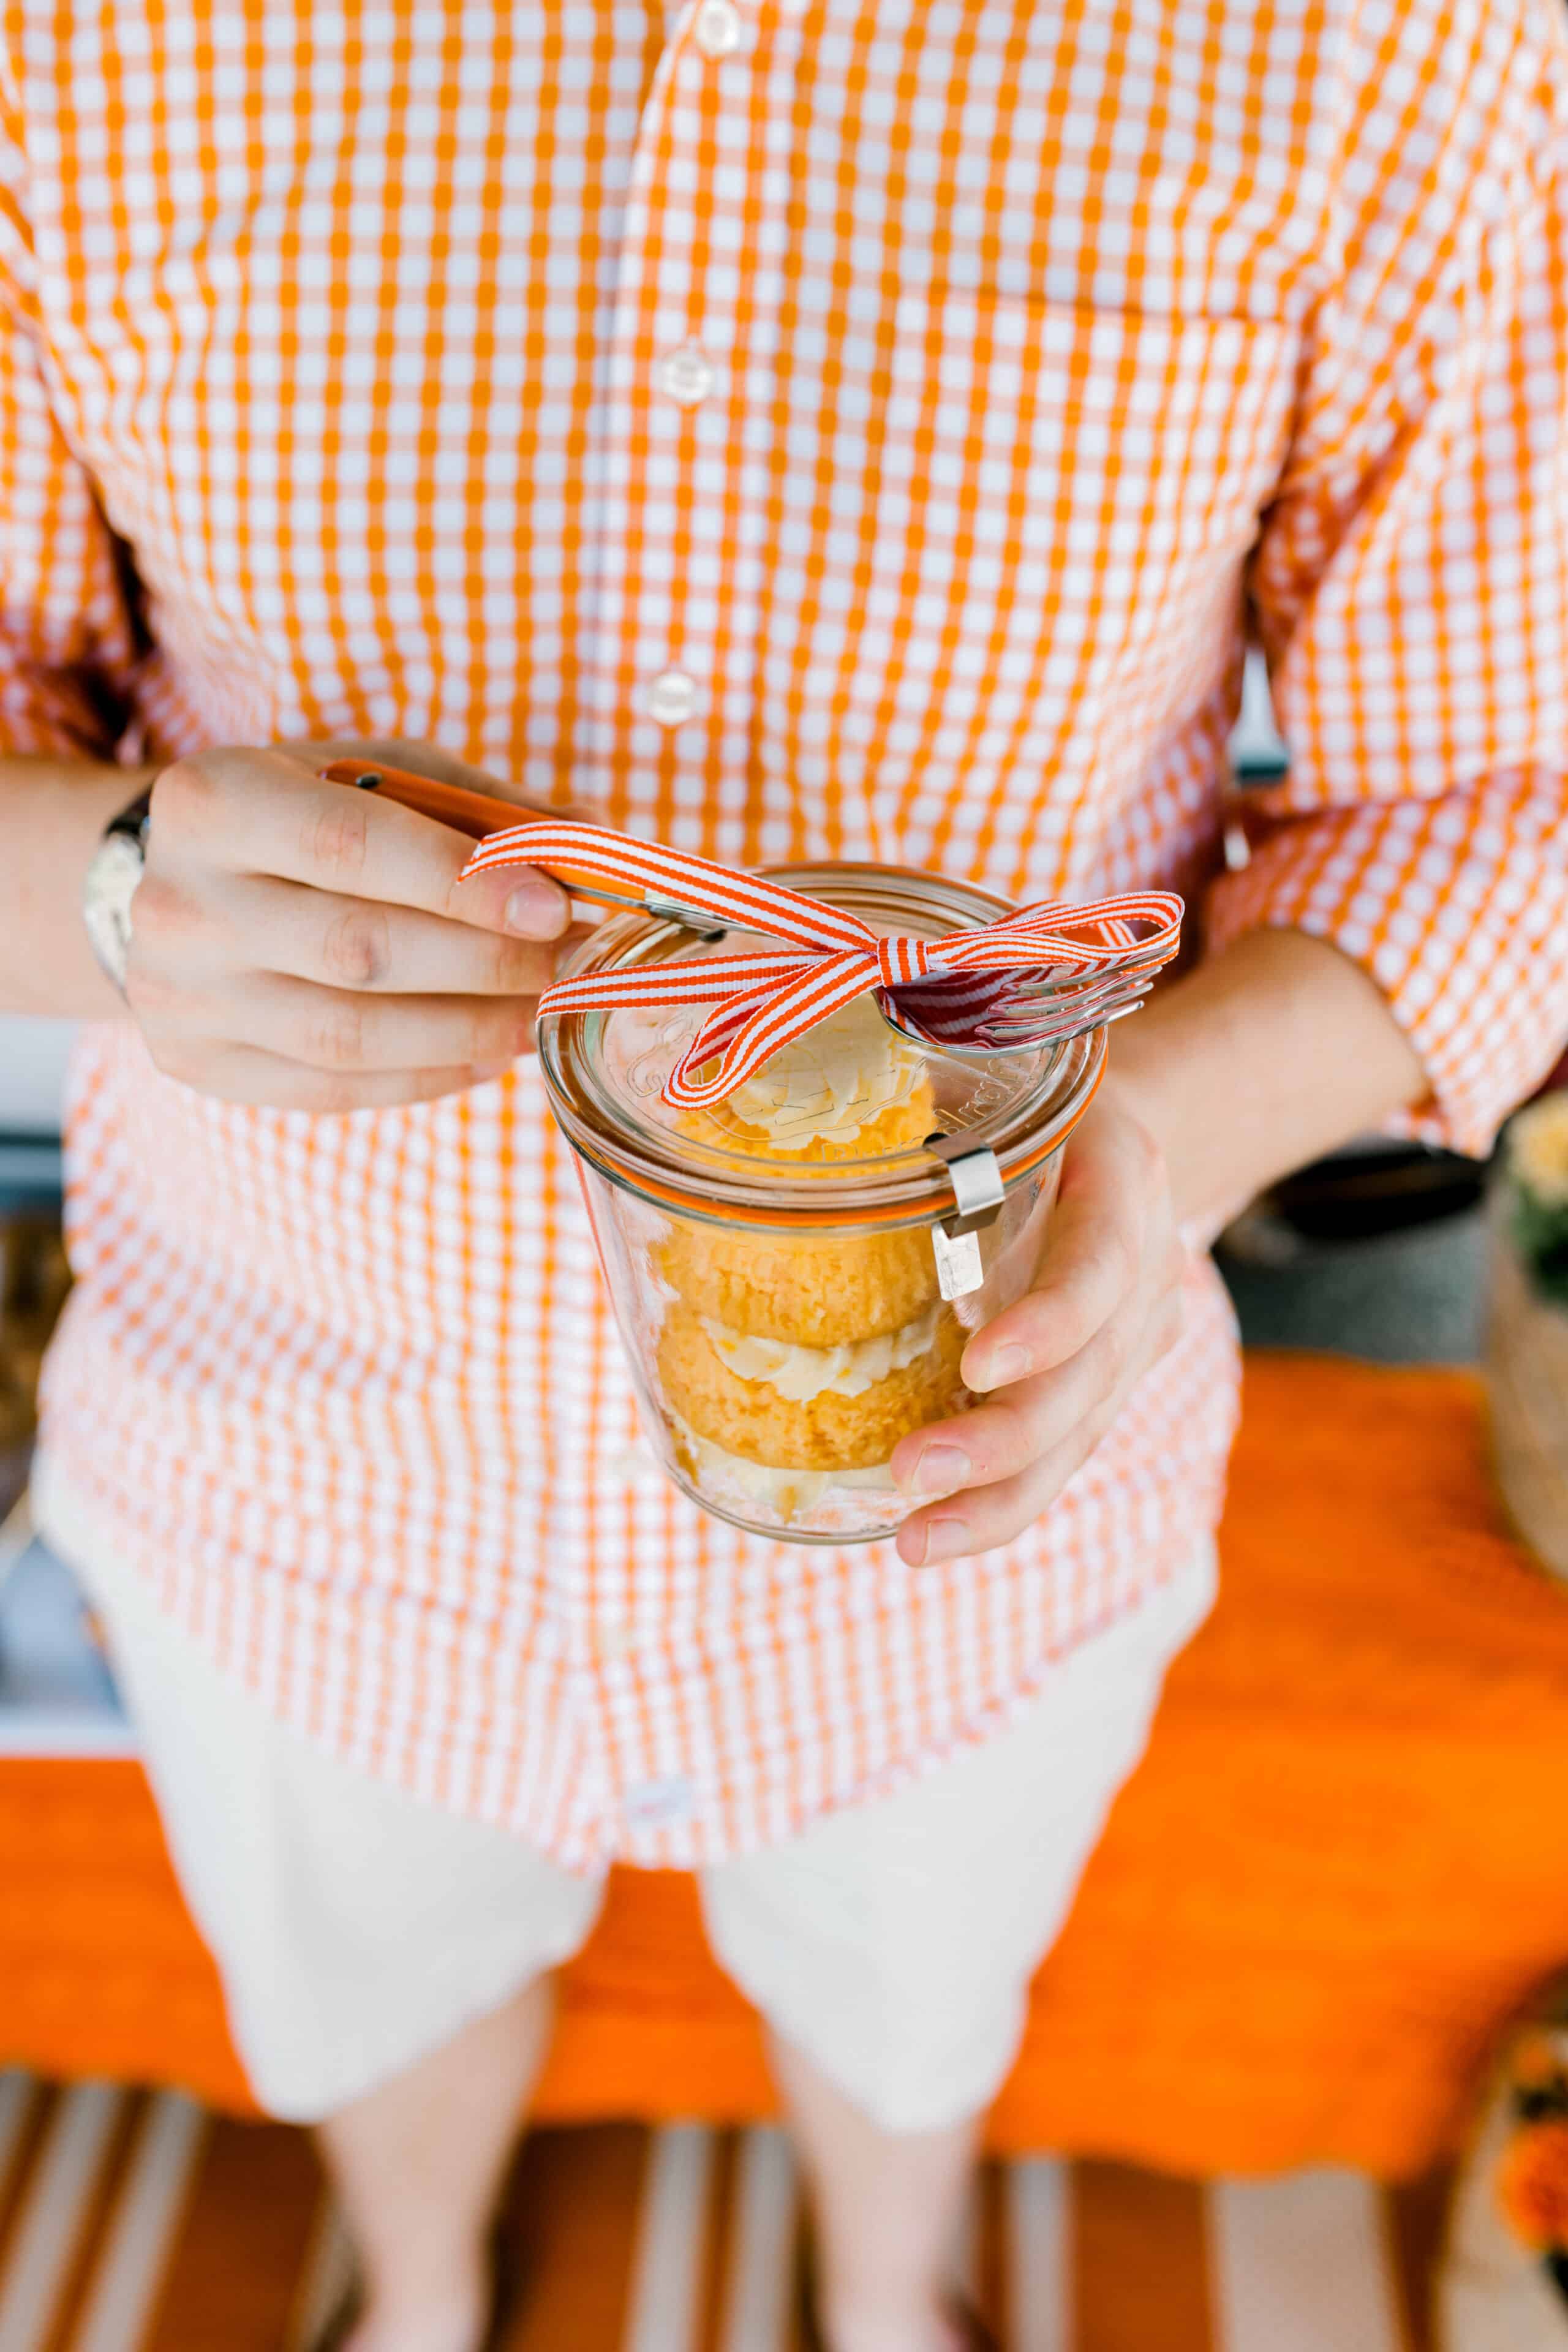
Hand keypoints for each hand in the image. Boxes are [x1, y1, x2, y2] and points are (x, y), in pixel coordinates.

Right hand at [124, 739, 574, 1109]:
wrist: (175, 883)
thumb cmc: (302, 816)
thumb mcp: (374, 774)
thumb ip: (480, 808)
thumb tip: (595, 847)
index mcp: (214, 800)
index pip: (351, 845)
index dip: (461, 882)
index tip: (556, 908)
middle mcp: (180, 902)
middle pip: (357, 950)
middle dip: (487, 963)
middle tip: (574, 965)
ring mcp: (180, 995)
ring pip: (348, 1035)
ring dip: (470, 1030)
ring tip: (545, 1013)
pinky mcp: (196, 1063)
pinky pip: (332, 1089)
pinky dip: (427, 1075)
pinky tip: (489, 1052)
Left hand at [891, 1082, 1186, 1565]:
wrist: (1123, 1132)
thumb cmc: (1024, 1093)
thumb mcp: (983, 1067)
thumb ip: (911, 1083)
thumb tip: (787, 1096)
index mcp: (1124, 1178)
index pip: (1100, 1265)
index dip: (1048, 1323)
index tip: (976, 1365)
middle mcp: (1146, 1271)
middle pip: (1089, 1377)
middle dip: (1003, 1441)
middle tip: (913, 1476)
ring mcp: (1134, 1339)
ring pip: (1078, 1436)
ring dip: (997, 1498)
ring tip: (915, 1541)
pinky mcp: (1104, 1385)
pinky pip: (1060, 1453)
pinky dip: (999, 1499)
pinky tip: (931, 1532)